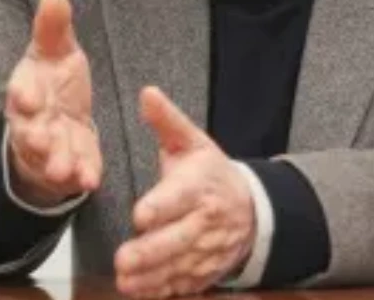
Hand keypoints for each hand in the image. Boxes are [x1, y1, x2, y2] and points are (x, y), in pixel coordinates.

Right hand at [5, 0, 101, 206]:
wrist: (59, 119)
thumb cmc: (54, 81)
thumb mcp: (55, 50)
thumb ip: (53, 28)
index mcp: (28, 91)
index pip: (22, 92)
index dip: (25, 94)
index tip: (31, 97)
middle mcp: (34, 122)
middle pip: (31, 131)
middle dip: (37, 137)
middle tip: (44, 142)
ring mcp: (51, 147)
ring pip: (50, 157)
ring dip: (57, 162)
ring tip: (64, 168)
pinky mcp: (72, 164)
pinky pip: (76, 171)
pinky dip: (82, 175)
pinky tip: (91, 180)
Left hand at [115, 86, 255, 297]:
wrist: (250, 208)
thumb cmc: (211, 172)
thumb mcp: (192, 142)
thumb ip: (166, 121)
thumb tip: (147, 93)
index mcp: (200, 185)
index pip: (181, 196)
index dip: (161, 206)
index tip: (140, 214)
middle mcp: (205, 219)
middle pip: (180, 238)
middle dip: (152, 251)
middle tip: (122, 260)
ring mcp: (207, 249)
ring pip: (180, 265)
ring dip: (152, 276)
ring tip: (125, 281)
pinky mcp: (205, 271)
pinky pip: (185, 284)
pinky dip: (164, 290)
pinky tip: (141, 292)